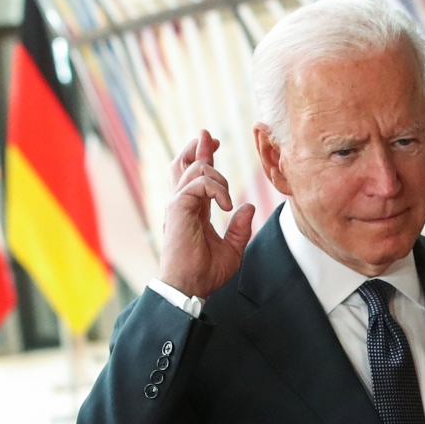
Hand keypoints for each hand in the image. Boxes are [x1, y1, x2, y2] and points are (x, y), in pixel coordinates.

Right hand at [157, 130, 254, 298]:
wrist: (189, 286)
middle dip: (199, 148)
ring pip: (196, 170)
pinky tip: (226, 206)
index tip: (213, 143)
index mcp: (192, 212)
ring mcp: (177, 205)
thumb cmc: (204, 273)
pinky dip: (217, 189)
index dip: (204, 157)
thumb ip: (240, 228)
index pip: (196, 177)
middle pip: (185, 165)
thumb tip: (247, 207)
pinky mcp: (177, 208)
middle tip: (210, 136)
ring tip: (228, 199)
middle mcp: (182, 205)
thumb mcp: (232, 250)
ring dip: (218, 177)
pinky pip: (199, 183)